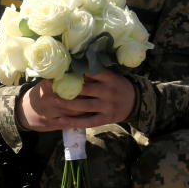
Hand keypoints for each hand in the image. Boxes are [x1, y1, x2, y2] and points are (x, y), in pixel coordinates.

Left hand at [17, 71, 135, 131]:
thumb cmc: (118, 86)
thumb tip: (75, 65)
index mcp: (110, 78)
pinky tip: (60, 120)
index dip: (75, 72)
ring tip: (53, 101)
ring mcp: (108, 106)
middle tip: (52, 86)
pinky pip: (87, 122)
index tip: (61, 70)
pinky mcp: (106, 119)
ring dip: (67, 104)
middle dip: (68, 88)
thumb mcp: (112, 76)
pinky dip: (73, 122)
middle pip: (85, 89)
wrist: (136, 102)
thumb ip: (97, 73)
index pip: (91, 73)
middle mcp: (109, 92)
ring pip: (84, 106)